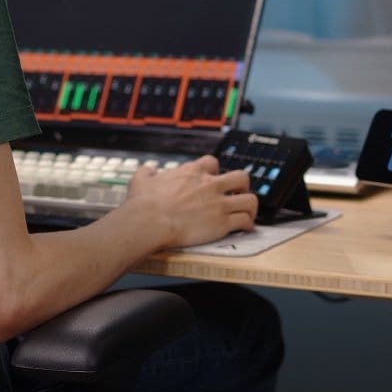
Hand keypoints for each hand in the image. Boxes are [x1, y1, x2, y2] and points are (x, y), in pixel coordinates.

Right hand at [124, 155, 259, 247]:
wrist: (149, 222)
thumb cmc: (143, 203)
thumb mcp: (140, 180)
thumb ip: (147, 172)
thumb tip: (149, 170)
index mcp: (191, 173)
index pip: (213, 162)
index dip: (215, 171)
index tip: (212, 179)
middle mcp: (210, 185)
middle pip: (241, 177)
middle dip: (242, 185)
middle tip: (237, 194)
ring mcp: (218, 204)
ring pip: (250, 200)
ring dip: (250, 206)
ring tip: (247, 213)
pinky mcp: (222, 223)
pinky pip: (245, 220)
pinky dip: (247, 225)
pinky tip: (244, 228)